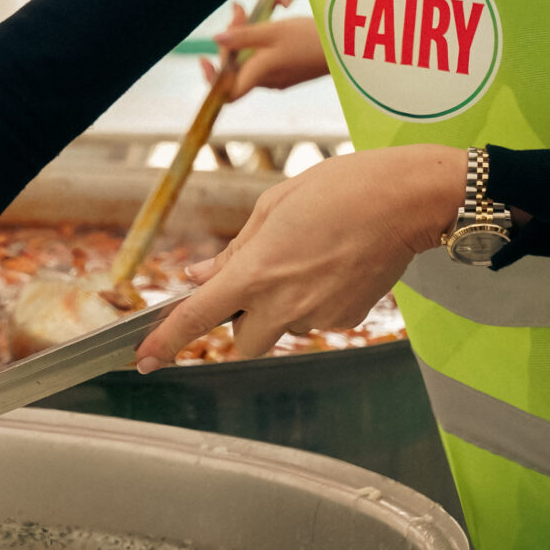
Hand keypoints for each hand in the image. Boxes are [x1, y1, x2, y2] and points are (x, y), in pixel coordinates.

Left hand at [134, 145, 462, 367]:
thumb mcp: (272, 206)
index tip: (144, 359)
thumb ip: (232, 250)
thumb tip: (200, 273)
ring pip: (282, 328)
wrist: (405, 200)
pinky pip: (316, 319)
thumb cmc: (339, 190)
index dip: (166, 342)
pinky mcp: (348, 320)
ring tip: (310, 256)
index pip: (197, 318)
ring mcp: (318, 316)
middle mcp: (284, 303)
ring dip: (281, 306)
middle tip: (258, 282)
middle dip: (240, 322)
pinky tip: (334, 265)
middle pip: (243, 343)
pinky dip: (315, 301)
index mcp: (256, 271)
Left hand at [203, 10, 328, 98]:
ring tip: (247, 12)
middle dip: (230, 41)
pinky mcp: (290, 72)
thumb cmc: (311, 38)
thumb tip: (215, 40)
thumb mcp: (274, 30)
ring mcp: (280, 78)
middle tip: (238, 10)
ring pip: (250, 63)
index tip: (205, 59)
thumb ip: (243, 35)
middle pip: (236, 68)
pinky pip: (264, 61)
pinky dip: (257, 44)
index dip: (212, 80)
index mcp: (262, 74)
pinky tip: (264, 25)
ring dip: (242, 40)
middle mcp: (269, 81)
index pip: (228, 93)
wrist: (348, 48)